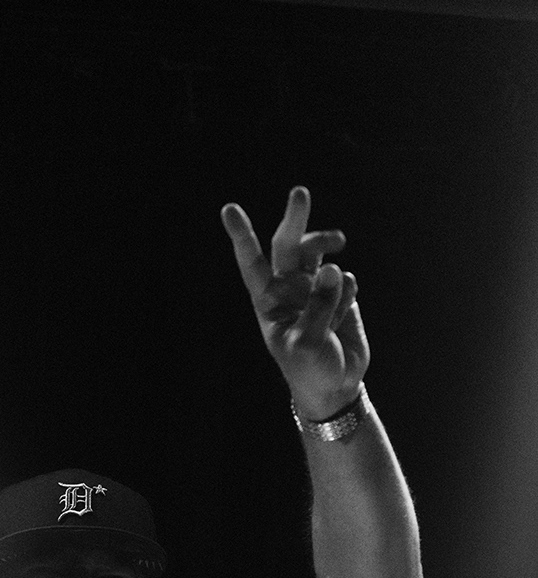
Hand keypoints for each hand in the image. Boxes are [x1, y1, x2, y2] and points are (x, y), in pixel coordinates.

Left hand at [221, 186, 368, 419]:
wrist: (336, 385)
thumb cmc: (309, 369)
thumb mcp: (307, 344)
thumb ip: (318, 306)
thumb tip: (334, 269)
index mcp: (269, 301)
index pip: (252, 264)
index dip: (242, 237)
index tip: (229, 210)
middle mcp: (289, 289)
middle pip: (288, 244)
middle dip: (293, 218)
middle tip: (299, 193)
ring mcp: (315, 288)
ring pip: (319, 252)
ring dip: (327, 244)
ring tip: (339, 247)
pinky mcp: (341, 292)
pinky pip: (347, 280)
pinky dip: (348, 295)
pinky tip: (343, 317)